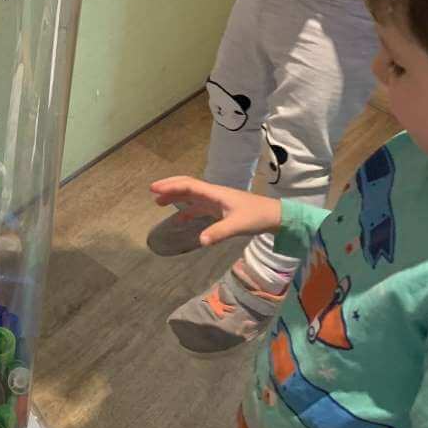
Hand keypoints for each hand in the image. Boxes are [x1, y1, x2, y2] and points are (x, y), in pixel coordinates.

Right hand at [149, 175, 281, 245]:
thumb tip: (200, 241)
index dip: (170, 186)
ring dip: (176, 197)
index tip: (154, 189)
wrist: (275, 216)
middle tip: (152, 192)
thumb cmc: (257, 216)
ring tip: (159, 203)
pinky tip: (180, 219)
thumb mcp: (237, 225)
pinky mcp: (221, 209)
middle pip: (187, 186)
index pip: (188, 186)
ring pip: (192, 196)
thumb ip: (219, 232)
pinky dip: (187, 210)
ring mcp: (217, 201)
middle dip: (170, 187)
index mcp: (215, 193)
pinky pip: (199, 207)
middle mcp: (213, 194)